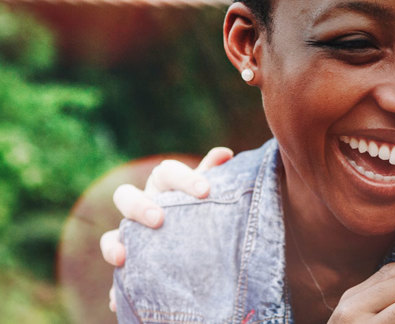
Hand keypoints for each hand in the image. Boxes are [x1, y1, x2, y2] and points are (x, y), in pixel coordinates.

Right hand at [99, 147, 233, 310]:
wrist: (197, 241)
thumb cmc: (202, 207)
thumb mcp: (208, 193)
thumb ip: (213, 173)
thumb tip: (225, 153)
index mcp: (164, 184)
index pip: (167, 172)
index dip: (183, 178)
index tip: (205, 191)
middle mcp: (142, 205)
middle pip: (126, 196)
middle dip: (139, 206)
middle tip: (158, 220)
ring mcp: (131, 232)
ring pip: (111, 234)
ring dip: (114, 244)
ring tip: (122, 258)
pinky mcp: (128, 260)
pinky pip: (116, 275)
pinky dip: (115, 286)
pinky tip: (115, 299)